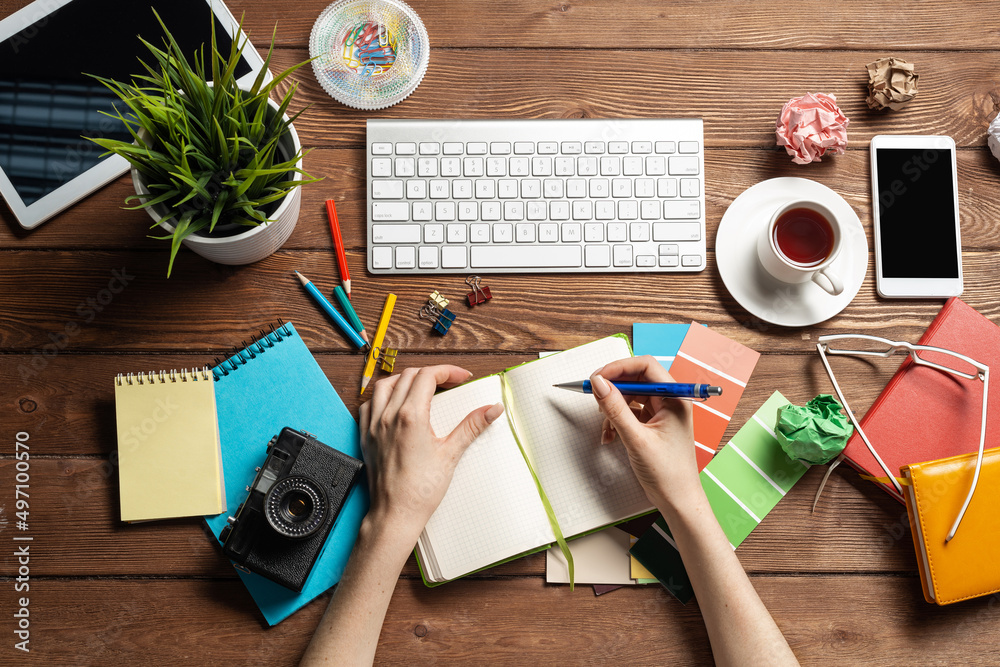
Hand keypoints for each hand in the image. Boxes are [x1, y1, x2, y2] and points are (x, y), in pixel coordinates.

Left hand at [359, 365, 503, 544]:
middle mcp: (389, 416)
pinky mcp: (366, 437)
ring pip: (385, 385)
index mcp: (411, 416)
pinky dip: (382, 397)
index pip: (428, 376)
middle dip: (432, 374)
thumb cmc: (420, 491)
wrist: (395, 514)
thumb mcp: (451, 454)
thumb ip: (472, 426)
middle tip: (449, 383)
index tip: (461, 378)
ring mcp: (374, 425)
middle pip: (409, 376)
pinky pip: (368, 405)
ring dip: (405, 379)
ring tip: (421, 386)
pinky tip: (394, 404)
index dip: (448, 371)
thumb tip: (491, 410)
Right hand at [589, 356, 699, 509]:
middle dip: (613, 388)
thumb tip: (598, 383)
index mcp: (675, 398)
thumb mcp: (637, 439)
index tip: (598, 378)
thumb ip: (615, 409)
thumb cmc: (668, 473)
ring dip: (613, 408)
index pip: (645, 366)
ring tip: (606, 425)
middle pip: (636, 379)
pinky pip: (629, 412)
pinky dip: (616, 420)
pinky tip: (610, 436)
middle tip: (595, 397)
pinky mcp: (652, 424)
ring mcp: (661, 413)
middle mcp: (670, 401)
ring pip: (630, 396)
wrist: (678, 501)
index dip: (619, 368)